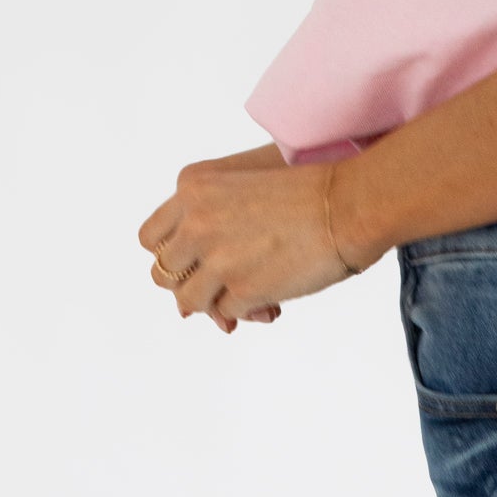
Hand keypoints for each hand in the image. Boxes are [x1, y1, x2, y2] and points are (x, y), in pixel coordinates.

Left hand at [140, 154, 376, 333]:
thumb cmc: (307, 188)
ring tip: (249, 299)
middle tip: (222, 283)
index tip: (194, 262)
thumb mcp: (244, 182)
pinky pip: (227, 314)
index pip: (151, 238)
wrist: (345, 204)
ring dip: (216, 304)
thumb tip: (192, 303)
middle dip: (191, 283)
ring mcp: (216, 258)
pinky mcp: (242, 289)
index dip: (172, 256)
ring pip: (190, 301)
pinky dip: (248, 313)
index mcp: (192, 187)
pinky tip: (273, 306)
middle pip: (163, 273)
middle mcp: (195, 221)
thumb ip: (211, 221)